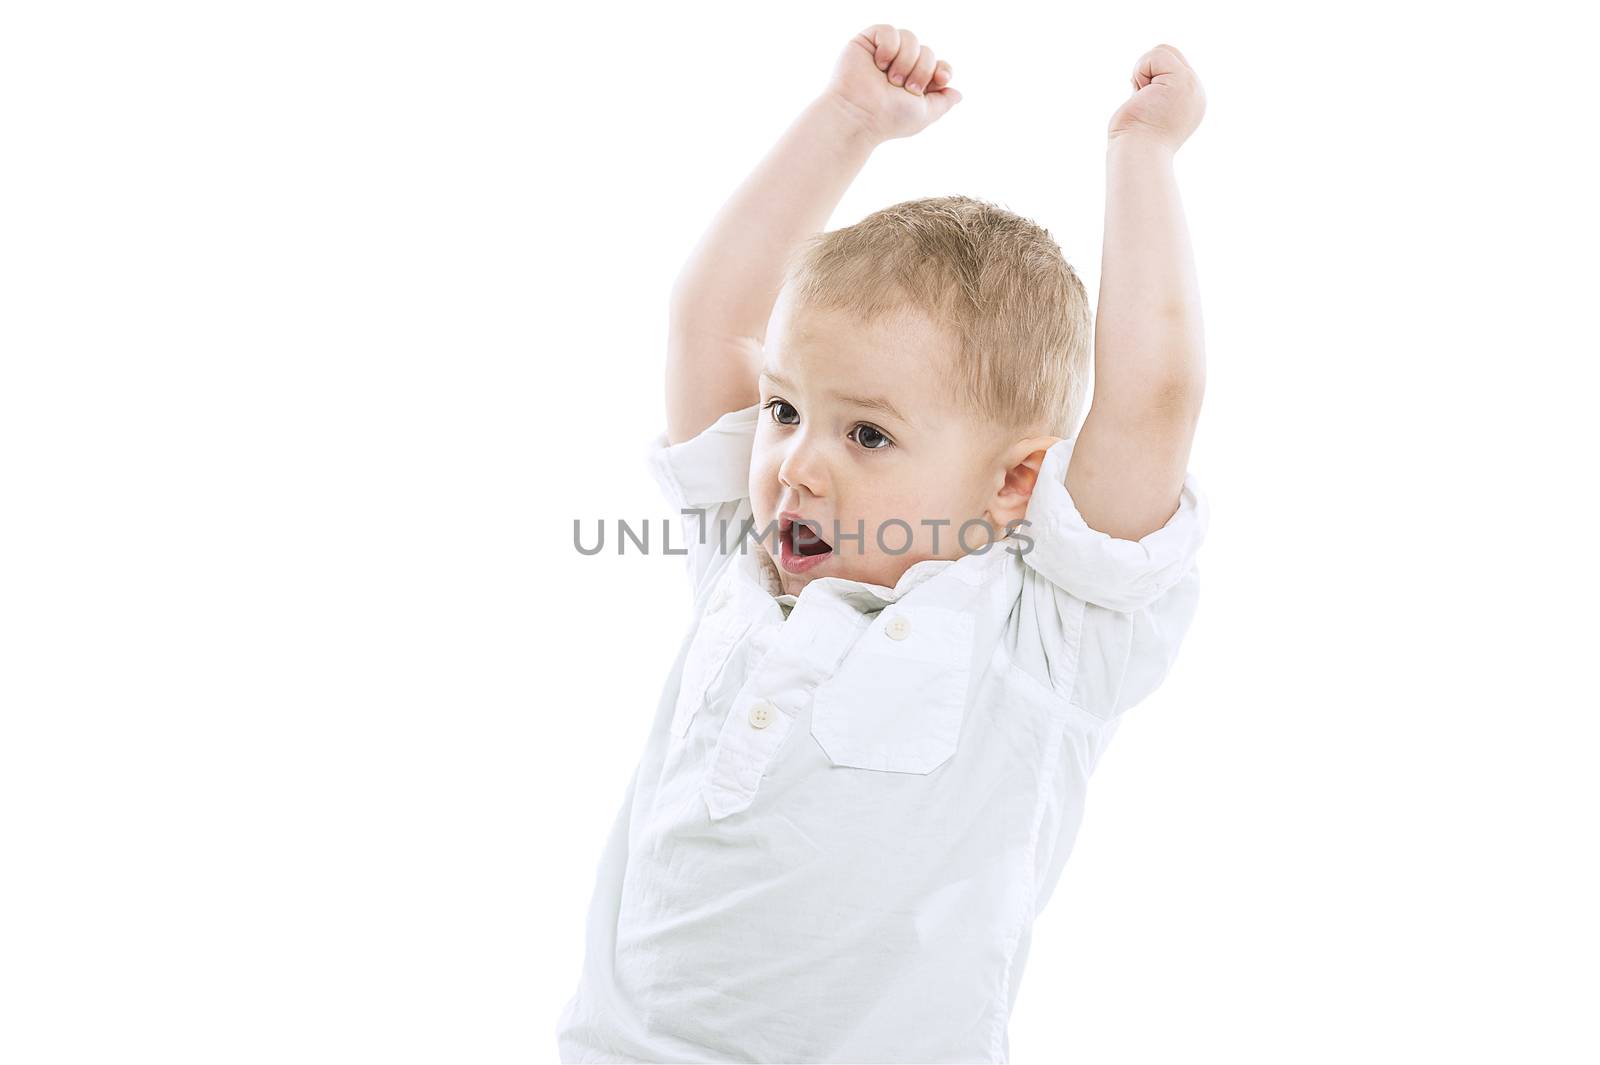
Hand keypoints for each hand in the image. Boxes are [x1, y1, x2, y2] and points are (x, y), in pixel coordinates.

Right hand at [822, 24, 961, 143]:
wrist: (859, 115)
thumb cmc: (888, 119)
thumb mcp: (924, 114)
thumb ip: (943, 103)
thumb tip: (958, 93)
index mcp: (914, 81)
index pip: (938, 65)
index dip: (942, 69)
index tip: (940, 79)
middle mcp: (900, 65)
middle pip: (927, 51)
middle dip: (921, 70)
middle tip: (905, 87)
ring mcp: (884, 53)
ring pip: (911, 38)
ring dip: (906, 60)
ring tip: (891, 79)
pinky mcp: (867, 42)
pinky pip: (889, 30)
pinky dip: (889, 46)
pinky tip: (879, 64)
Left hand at [1107, 44, 1204, 151]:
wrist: (1139, 156)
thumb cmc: (1134, 141)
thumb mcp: (1147, 112)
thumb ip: (1153, 94)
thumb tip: (1142, 83)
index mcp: (1189, 101)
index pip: (1170, 65)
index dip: (1149, 76)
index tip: (1144, 102)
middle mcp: (1195, 92)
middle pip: (1168, 52)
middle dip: (1146, 70)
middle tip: (1142, 99)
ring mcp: (1192, 86)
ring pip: (1162, 51)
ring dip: (1142, 72)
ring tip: (1144, 100)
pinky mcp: (1182, 81)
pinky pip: (1155, 55)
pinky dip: (1140, 71)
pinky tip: (1142, 95)